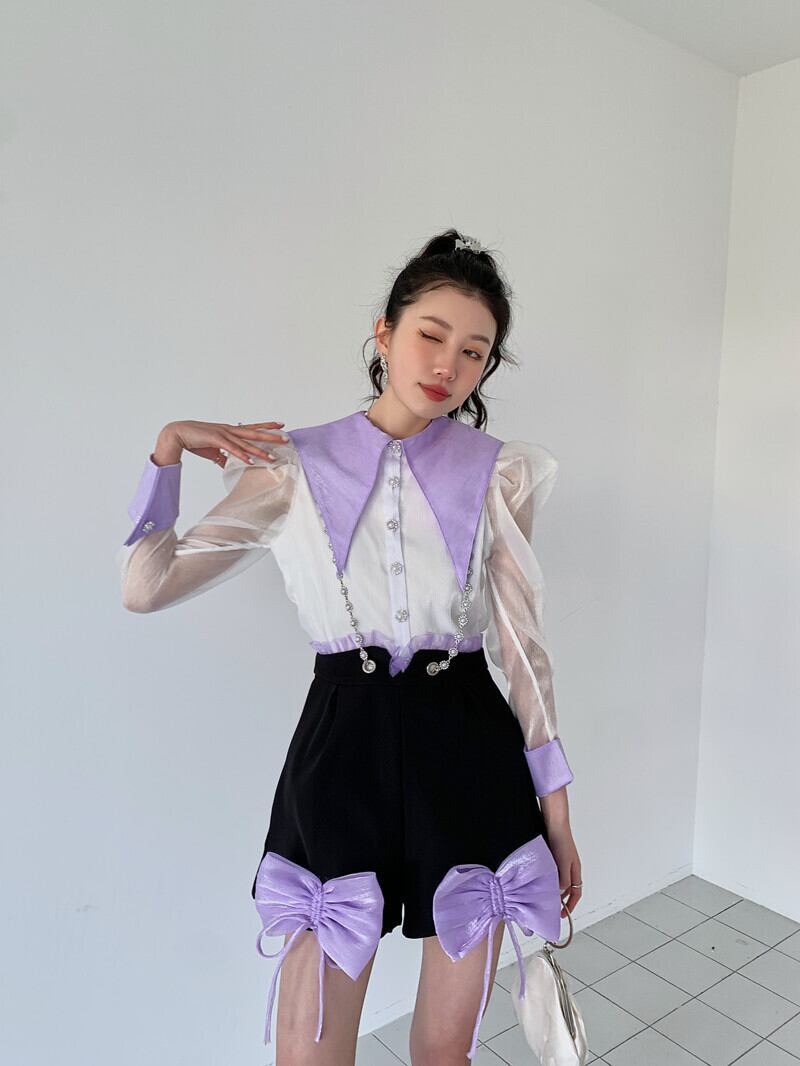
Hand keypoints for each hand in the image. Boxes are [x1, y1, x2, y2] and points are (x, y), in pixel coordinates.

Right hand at [158, 420, 288, 467]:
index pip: (252, 427)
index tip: (280, 425)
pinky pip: (232, 449)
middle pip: (254, 433)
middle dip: (271, 437)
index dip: (266, 426)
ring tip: (272, 456)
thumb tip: (227, 464)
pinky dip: (241, 455)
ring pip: (246, 443)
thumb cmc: (195, 440)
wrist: (178, 433)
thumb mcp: (212, 450)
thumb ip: (222, 457)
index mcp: (230, 430)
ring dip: (259, 451)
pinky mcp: (216, 440)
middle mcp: (230, 430)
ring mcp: (223, 434)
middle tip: (286, 439)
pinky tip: (251, 461)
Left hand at [543, 822, 582, 918]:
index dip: (570, 906)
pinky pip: (550, 872)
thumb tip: (560, 893)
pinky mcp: (552, 856)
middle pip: (566, 889)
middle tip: (549, 907)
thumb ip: (563, 879)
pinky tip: (537, 880)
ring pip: (558, 881)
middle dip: (559, 899)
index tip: (562, 915)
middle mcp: (569, 868)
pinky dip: (546, 879)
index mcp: (575, 871)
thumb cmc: (561, 840)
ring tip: (541, 895)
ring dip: (552, 888)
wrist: (553, 822)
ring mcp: (560, 862)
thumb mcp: (564, 863)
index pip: (576, 893)